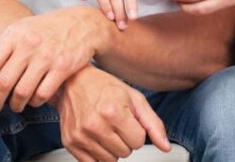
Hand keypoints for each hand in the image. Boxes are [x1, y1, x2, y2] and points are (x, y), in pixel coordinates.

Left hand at [0, 6, 109, 113]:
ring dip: (15, 105)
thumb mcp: (18, 33)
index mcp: (14, 35)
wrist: (82, 23)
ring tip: (14, 106)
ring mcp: (47, 56)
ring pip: (22, 92)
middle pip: (3, 82)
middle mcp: (28, 45)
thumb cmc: (46, 29)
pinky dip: (34, 102)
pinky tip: (33, 100)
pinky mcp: (63, 67)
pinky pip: (42, 94)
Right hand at [54, 66, 170, 161]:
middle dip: (124, 140)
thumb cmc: (103, 87)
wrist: (72, 81)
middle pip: (125, 153)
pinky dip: (97, 154)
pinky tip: (95, 138)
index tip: (127, 120)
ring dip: (111, 148)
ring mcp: (80, 135)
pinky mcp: (70, 143)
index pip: (138, 142)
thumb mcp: (134, 98)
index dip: (136, 131)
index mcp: (113, 112)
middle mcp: (95, 125)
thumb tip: (165, 146)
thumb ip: (153, 124)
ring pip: (110, 161)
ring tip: (105, 129)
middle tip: (115, 124)